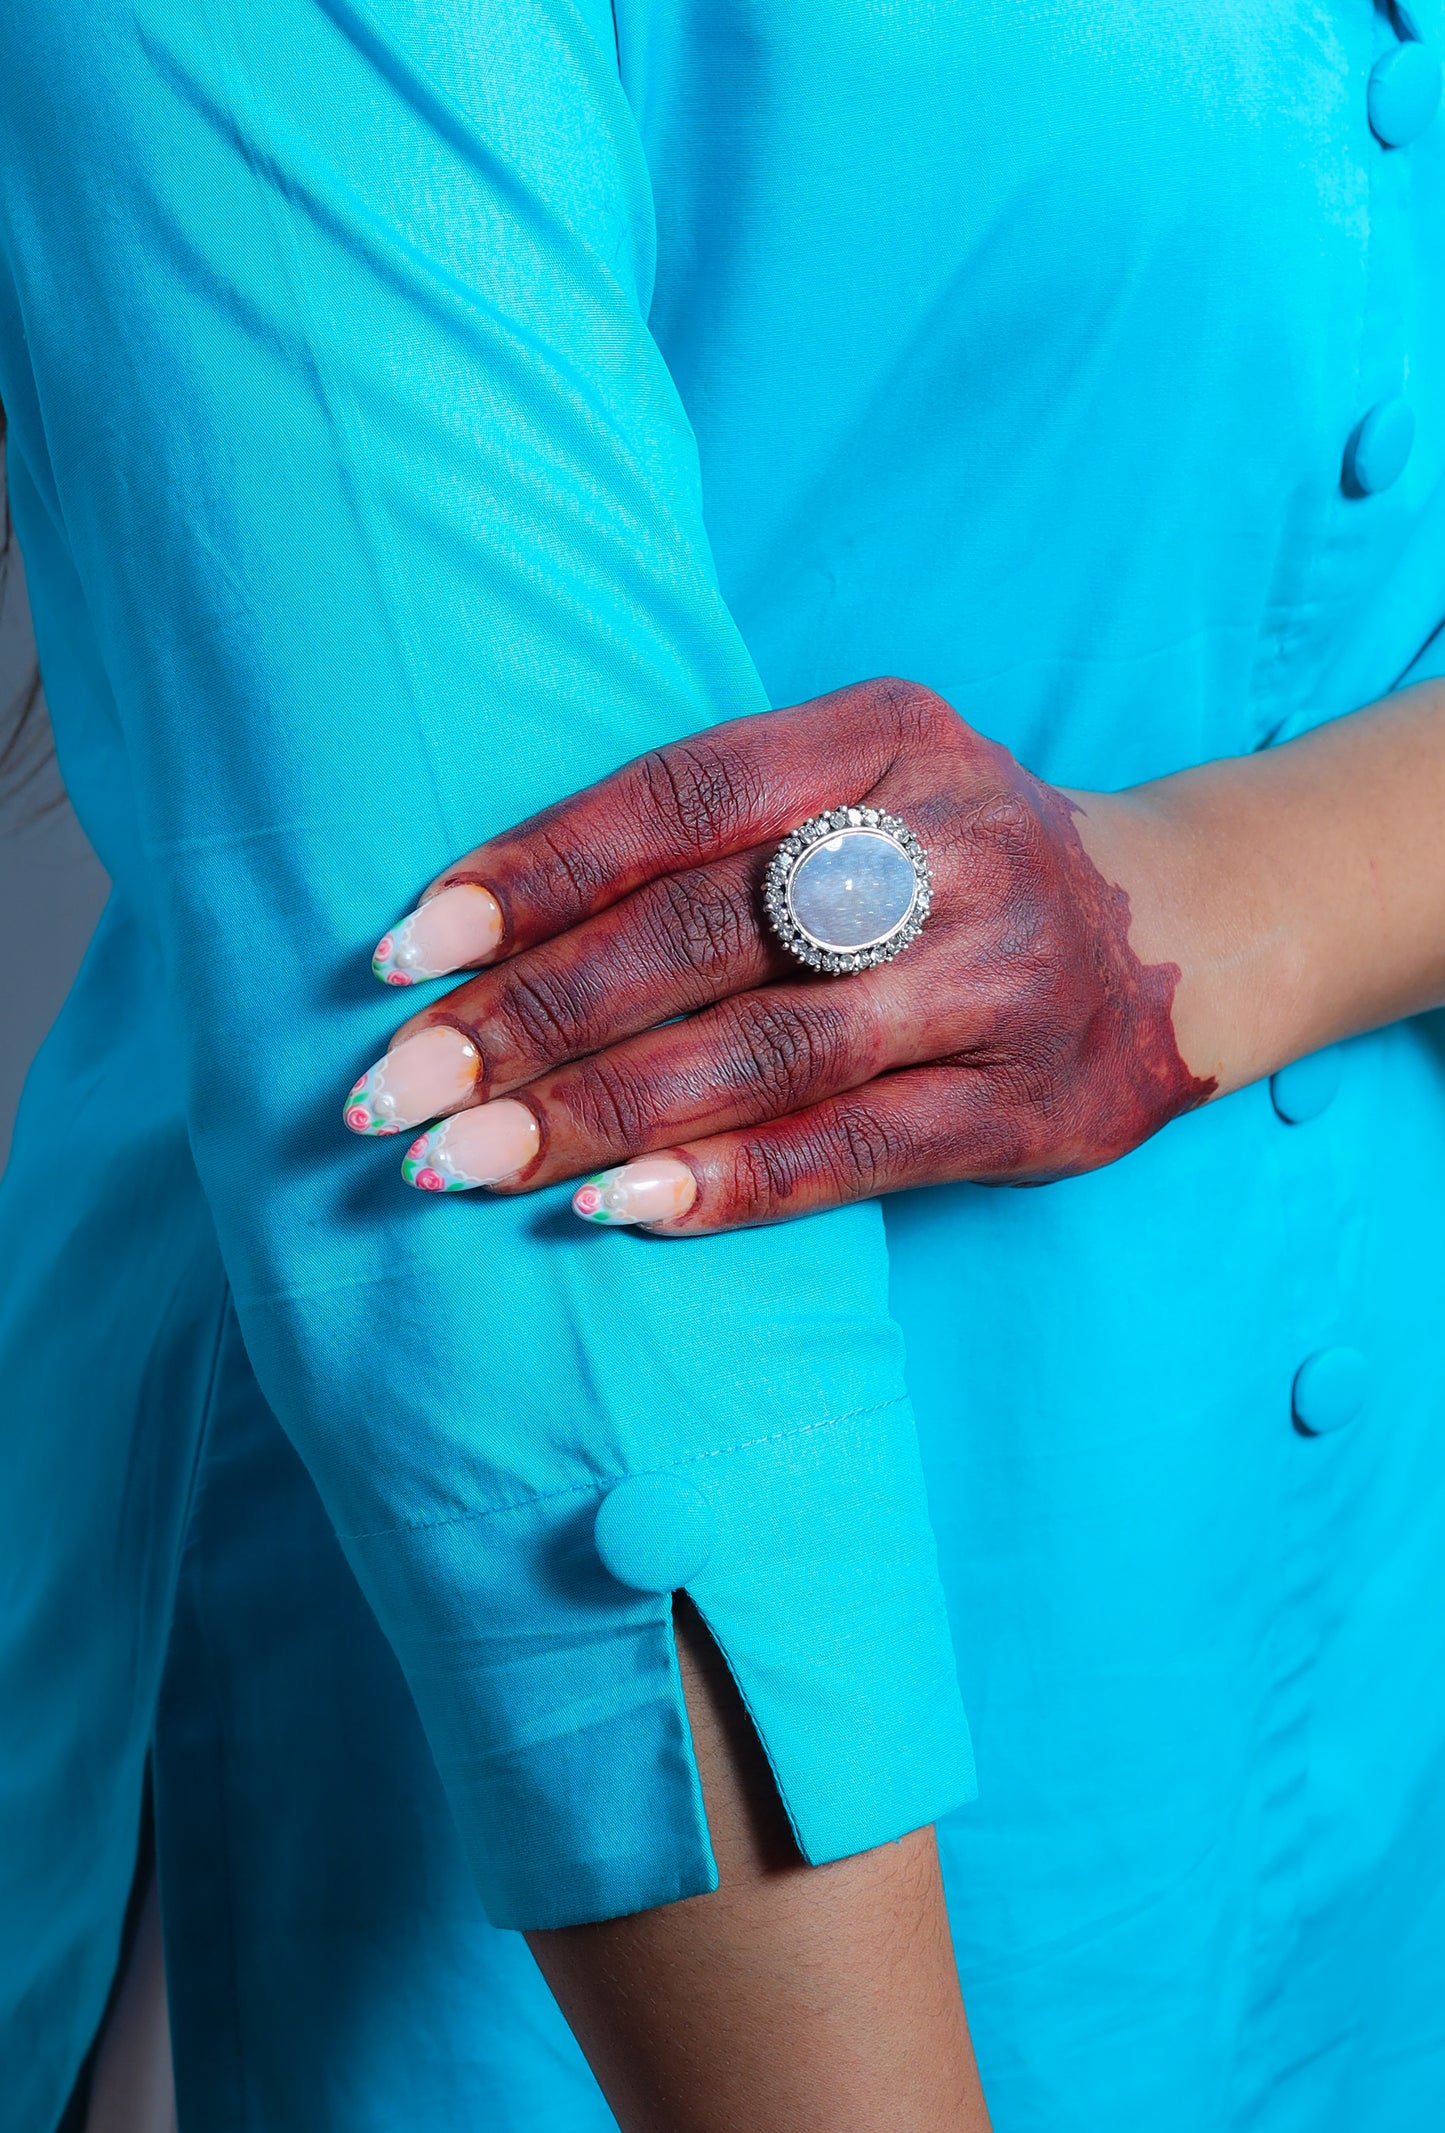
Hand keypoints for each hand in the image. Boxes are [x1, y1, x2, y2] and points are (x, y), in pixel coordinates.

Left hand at [341, 678, 1217, 1230]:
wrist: (1185, 925)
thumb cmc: (957, 853)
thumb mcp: (864, 777)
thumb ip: (717, 827)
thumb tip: (486, 931)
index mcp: (882, 736)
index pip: (674, 802)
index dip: (528, 875)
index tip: (398, 951)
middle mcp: (946, 845)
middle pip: (700, 935)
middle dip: (526, 1017)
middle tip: (391, 1088)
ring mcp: (997, 980)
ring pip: (766, 1054)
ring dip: (597, 1115)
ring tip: (459, 1163)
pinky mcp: (1030, 1105)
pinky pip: (854, 1152)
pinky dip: (728, 1184)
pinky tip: (617, 1211)